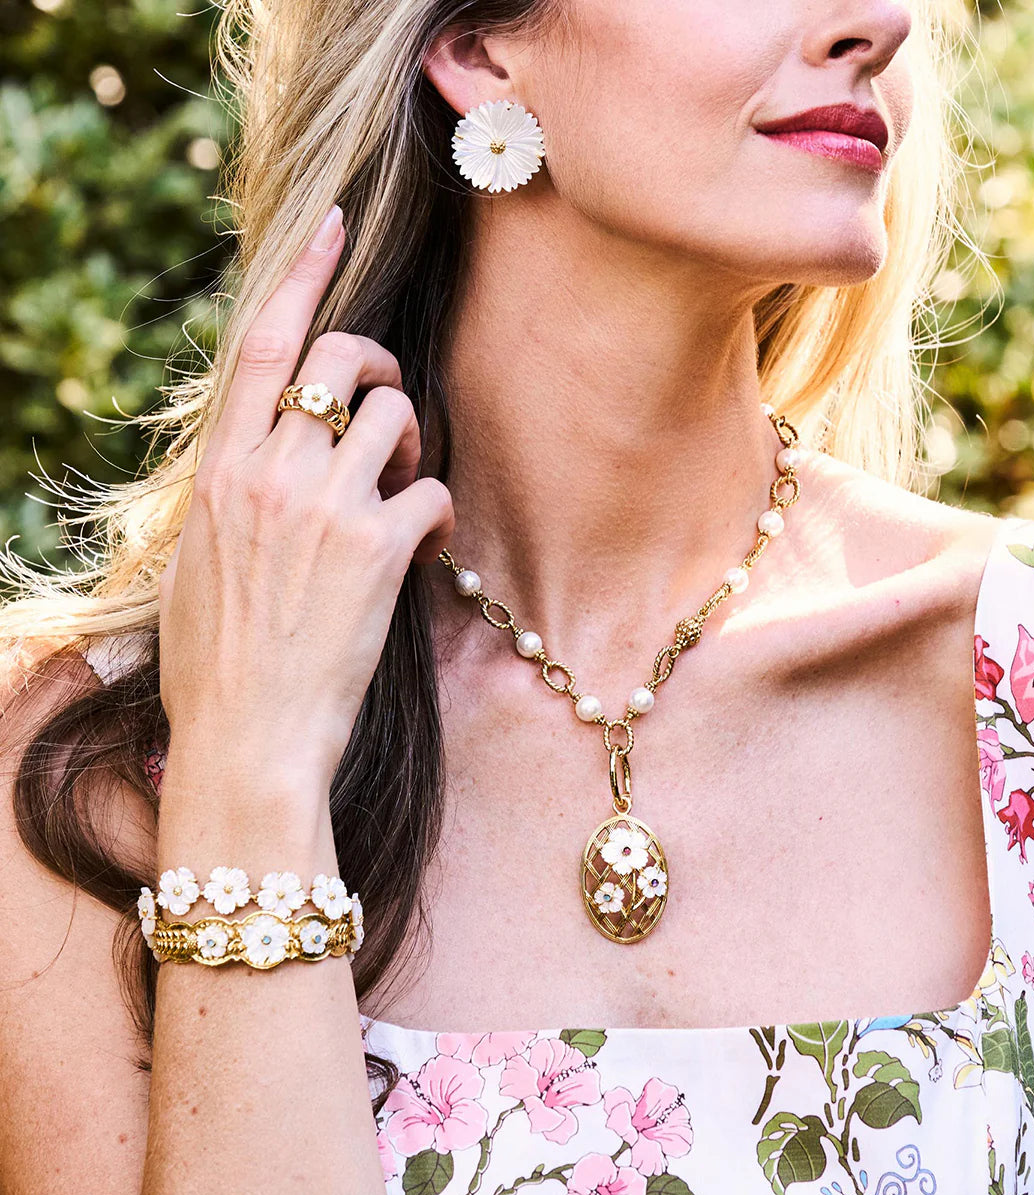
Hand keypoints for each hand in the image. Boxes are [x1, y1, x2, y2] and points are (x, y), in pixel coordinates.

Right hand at [157, 204, 453, 790]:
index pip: (260, 342)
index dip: (304, 273)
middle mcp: (271, 470)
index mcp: (220, 469)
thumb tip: (264, 461)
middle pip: (345, 360)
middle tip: (388, 418)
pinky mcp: (380, 548)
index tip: (338, 223)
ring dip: (411, 446)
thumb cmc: (218, 662)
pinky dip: (437, 516)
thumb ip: (235, 494)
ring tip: (399, 498)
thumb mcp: (199, 561)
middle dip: (380, 367)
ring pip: (399, 415)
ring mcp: (327, 505)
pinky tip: (420, 555)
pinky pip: (435, 493)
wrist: (249, 737)